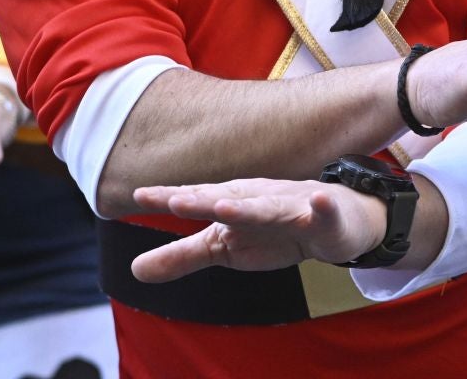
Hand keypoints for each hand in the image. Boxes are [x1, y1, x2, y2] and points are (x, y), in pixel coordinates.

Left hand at [129, 178, 389, 281]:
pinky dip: (321, 208)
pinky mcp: (324, 219)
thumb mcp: (223, 247)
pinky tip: (318, 202)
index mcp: (231, 205)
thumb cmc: (271, 229)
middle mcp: (257, 201)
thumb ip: (181, 256)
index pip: (196, 200)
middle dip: (202, 201)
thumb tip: (133, 271)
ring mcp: (291, 208)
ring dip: (248, 207)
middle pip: (227, 202)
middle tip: (174, 201)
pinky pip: (324, 214)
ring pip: (268, 209)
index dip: (169, 198)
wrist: (333, 218)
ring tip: (224, 208)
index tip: (138, 195)